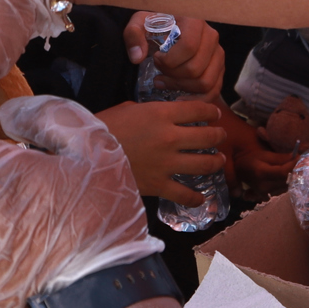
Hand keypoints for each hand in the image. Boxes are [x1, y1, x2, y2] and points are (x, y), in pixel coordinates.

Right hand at [96, 100, 226, 203]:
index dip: (211, 111)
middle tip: (221, 136)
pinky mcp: (159, 184)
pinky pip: (185, 194)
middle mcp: (171, 137)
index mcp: (162, 114)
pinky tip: (201, 198)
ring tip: (219, 161)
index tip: (215, 113)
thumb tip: (160, 117)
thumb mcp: (128, 109)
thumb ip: (150, 112)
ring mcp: (167, 163)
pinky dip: (195, 198)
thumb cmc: (103, 128)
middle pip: (207, 136)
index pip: (197, 109)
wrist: (87, 155)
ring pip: (204, 163)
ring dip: (216, 162)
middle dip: (218, 135)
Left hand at [122, 13, 224, 101]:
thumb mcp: (140, 23)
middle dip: (172, 76)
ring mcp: (218, 54)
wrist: (169, 29)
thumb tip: (137, 57)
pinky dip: (196, 99)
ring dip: (182, 88)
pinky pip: (213, 91)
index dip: (169, 60)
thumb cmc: (155, 26)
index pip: (188, 47)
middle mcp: (211, 37)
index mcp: (195, 22)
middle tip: (159, 73)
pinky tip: (178, 97)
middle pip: (195, 68)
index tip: (156, 59)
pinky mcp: (219, 70)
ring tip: (165, 82)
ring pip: (205, 83)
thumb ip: (133, 34)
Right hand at [218, 109, 297, 196]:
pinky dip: (286, 184)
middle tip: (304, 160)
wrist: (232, 162)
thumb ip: (282, 157)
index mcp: (261, 173)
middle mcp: (262, 186)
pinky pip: (281, 192)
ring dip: (293, 178)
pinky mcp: (264, 196)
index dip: (296, 164)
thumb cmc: (246, 153)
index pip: (285, 172)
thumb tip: (300, 156)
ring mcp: (263, 193)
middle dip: (298, 171)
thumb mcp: (263, 153)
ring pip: (286, 188)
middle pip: (288, 181)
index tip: (304, 156)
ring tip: (297, 166)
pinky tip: (286, 177)